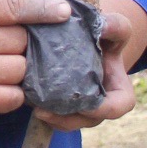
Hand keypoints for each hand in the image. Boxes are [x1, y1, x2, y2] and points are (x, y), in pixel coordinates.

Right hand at [0, 0, 71, 117]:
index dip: (43, 7)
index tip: (66, 10)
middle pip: (23, 40)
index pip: (13, 7)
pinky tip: (4, 83)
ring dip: (20, 65)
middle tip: (9, 42)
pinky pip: (14, 97)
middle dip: (22, 40)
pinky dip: (15, 90)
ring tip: (4, 62)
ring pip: (22, 68)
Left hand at [37, 0, 145, 131]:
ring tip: (33, 106)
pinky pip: (53, 118)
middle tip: (45, 110)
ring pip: (67, 122)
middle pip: (88, 120)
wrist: (83, 39)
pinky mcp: (62, 108)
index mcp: (120, 92)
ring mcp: (81, 110)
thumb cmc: (103, 36)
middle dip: (68, 118)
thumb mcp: (114, 28)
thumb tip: (104, 25)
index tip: (85, 104)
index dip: (103, 109)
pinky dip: (41, 112)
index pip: (118, 107)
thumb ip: (115, 25)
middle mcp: (101, 106)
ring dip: (51, 118)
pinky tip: (27, 99)